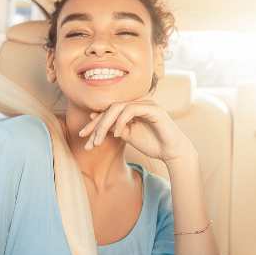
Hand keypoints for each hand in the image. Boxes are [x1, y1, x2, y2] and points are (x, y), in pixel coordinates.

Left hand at [78, 99, 195, 162]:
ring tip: (98, 140)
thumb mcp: (128, 135)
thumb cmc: (153, 144)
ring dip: (105, 124)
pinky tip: (117, 134)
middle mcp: (138, 102)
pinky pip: (131, 110)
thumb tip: (95, 120)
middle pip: (110, 108)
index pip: (109, 111)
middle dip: (96, 124)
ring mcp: (146, 103)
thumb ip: (114, 127)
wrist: (172, 152)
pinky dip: (121, 121)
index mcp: (132, 108)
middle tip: (85, 138)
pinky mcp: (153, 108)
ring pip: (118, 108)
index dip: (94, 123)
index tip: (82, 136)